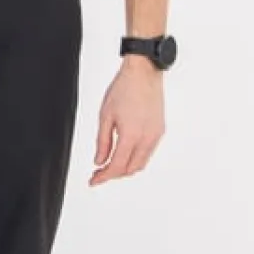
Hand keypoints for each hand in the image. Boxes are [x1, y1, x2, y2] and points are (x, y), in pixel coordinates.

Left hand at [88, 59, 164, 185]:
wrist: (143, 73)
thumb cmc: (124, 88)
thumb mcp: (105, 116)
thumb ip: (102, 142)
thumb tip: (99, 161)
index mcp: (131, 135)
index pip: (117, 166)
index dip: (104, 177)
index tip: (94, 180)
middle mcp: (147, 138)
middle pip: (130, 169)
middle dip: (114, 174)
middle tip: (99, 172)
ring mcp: (156, 135)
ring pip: (141, 163)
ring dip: (126, 168)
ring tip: (111, 164)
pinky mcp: (160, 130)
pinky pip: (148, 152)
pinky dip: (136, 158)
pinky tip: (125, 153)